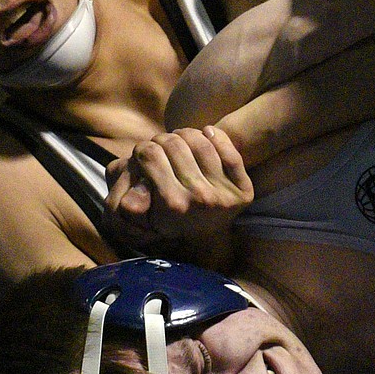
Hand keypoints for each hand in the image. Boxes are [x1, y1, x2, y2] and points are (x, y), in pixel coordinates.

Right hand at [103, 127, 253, 264]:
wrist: (204, 240)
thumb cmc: (168, 219)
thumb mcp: (142, 214)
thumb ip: (131, 202)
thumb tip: (131, 198)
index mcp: (172, 204)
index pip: (149, 154)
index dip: (143, 148)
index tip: (145, 152)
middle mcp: (199, 200)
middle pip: (174, 144)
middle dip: (163, 139)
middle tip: (162, 143)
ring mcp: (224, 196)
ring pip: (200, 142)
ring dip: (187, 133)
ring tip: (181, 138)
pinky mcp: (244, 193)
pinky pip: (230, 152)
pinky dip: (217, 137)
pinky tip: (207, 133)